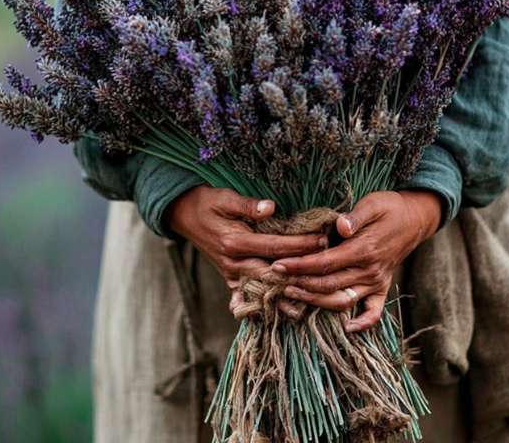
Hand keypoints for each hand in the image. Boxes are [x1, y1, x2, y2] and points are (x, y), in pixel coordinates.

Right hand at [163, 186, 328, 310]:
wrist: (183, 216)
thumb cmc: (206, 203)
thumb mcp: (224, 198)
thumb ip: (247, 205)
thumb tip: (270, 207)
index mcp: (234, 243)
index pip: (275, 246)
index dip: (300, 244)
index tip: (322, 240)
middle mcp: (233, 263)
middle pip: (275, 271)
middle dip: (301, 269)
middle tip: (326, 266)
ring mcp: (231, 274)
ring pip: (265, 289)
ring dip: (288, 294)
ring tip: (314, 298)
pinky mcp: (230, 279)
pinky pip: (252, 295)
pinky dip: (269, 303)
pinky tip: (289, 309)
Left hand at [271, 190, 442, 331]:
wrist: (415, 219)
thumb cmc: (389, 207)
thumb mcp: (373, 203)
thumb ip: (356, 216)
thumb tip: (341, 225)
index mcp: (364, 249)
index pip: (325, 263)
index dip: (300, 265)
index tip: (278, 264)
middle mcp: (370, 270)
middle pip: (329, 285)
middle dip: (300, 284)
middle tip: (276, 281)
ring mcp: (377, 282)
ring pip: (343, 300)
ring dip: (317, 302)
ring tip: (293, 295)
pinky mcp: (383, 287)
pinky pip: (374, 312)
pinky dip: (362, 324)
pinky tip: (346, 329)